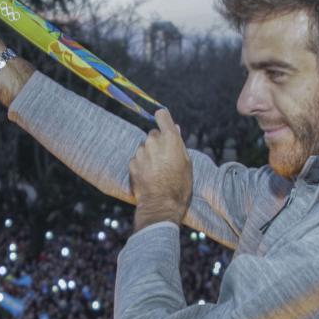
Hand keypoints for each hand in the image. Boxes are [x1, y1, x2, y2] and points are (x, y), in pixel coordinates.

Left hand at [129, 109, 191, 229]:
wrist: (161, 204)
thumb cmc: (179, 184)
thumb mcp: (186, 163)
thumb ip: (178, 144)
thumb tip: (174, 129)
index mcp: (170, 138)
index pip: (162, 115)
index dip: (163, 118)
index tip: (163, 123)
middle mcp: (153, 141)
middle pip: (153, 134)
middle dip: (158, 142)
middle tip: (165, 158)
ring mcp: (141, 152)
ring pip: (145, 147)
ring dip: (149, 154)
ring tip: (157, 171)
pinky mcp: (132, 163)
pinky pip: (137, 159)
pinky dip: (142, 165)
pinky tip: (149, 176)